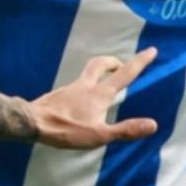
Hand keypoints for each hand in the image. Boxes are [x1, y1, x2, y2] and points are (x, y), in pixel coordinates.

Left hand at [26, 48, 159, 148]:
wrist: (33, 123)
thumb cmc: (67, 130)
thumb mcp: (100, 135)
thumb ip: (126, 130)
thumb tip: (153, 124)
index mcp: (99, 94)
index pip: (124, 74)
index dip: (140, 62)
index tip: (151, 50)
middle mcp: (85, 86)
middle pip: (100, 64)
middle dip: (113, 61)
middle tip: (121, 64)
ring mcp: (70, 89)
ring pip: (86, 74)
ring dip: (98, 73)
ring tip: (103, 83)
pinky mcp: (59, 96)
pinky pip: (75, 87)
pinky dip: (84, 88)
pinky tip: (80, 102)